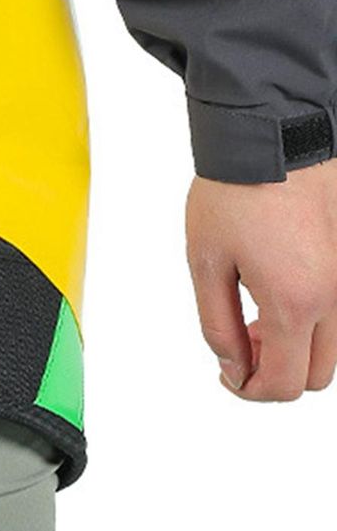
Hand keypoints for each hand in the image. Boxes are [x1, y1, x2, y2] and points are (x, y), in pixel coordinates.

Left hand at [186, 160, 336, 399]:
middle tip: (238, 344)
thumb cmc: (235, 193)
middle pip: (315, 376)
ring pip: (331, 350)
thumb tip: (232, 366)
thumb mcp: (206, 263)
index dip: (251, 391)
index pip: (284, 383)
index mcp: (296, 302)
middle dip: (274, 372)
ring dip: (293, 350)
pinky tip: (273, 296)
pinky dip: (308, 324)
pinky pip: (336, 316)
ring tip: (252, 318)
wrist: (272, 139)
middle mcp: (334, 298)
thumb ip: (217, 324)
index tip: (228, 376)